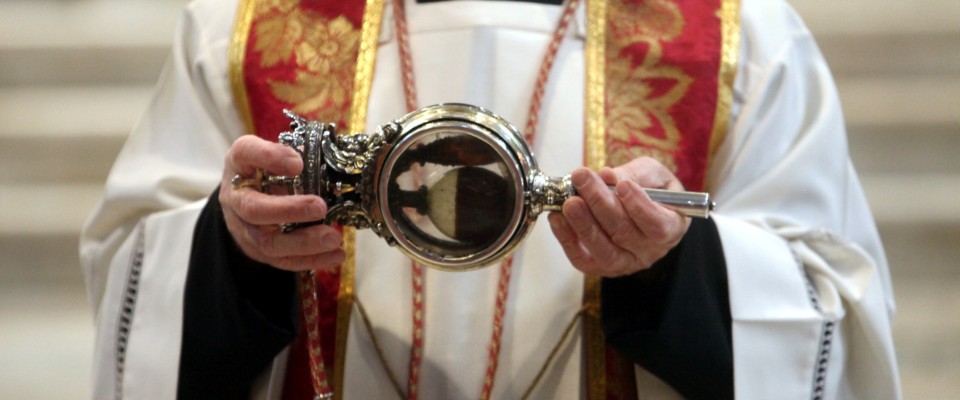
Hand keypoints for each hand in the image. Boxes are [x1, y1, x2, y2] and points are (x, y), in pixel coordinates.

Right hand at [219, 135, 344, 270]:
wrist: (246, 195)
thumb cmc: (266, 169)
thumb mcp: (276, 153)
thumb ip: (293, 155)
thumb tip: (321, 162)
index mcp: (239, 163)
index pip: (246, 153)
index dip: (270, 157)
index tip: (298, 163)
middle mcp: (235, 197)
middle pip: (254, 209)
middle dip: (289, 210)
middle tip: (320, 207)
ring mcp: (243, 227)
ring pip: (268, 242)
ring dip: (304, 243)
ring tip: (333, 238)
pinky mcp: (257, 250)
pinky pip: (282, 260)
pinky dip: (311, 260)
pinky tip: (335, 255)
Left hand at [547, 157, 689, 276]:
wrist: (642, 206)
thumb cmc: (652, 190)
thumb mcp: (652, 174)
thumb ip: (634, 174)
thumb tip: (607, 175)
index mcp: (671, 227)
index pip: (658, 225)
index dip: (640, 206)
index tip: (623, 185)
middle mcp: (650, 251)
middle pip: (624, 233)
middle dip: (600, 202)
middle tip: (582, 178)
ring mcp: (625, 262)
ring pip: (604, 250)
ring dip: (583, 224)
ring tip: (569, 201)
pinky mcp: (601, 266)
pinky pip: (583, 259)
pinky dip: (567, 240)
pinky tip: (557, 218)